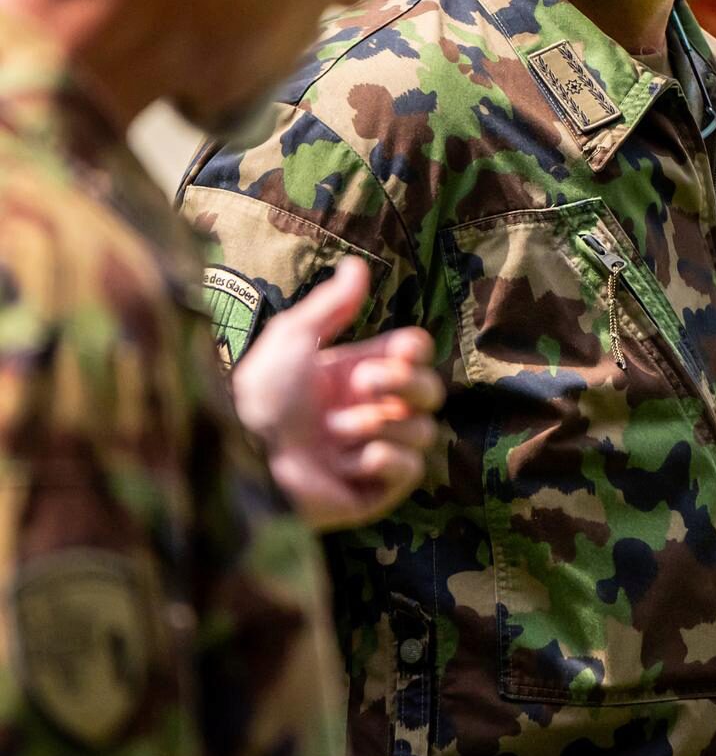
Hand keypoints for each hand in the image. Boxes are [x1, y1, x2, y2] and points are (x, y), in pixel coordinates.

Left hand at [231, 257, 445, 531]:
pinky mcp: (373, 492)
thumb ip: (332, 303)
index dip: (416, 353)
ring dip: (380, 426)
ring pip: (423, 431)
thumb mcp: (294, 338)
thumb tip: (357, 263)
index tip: (401, 351)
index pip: (416, 356)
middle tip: (366, 385)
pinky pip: (411, 470)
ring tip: (335, 432)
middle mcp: (371, 412)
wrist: (242, 455)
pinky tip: (349, 460)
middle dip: (407, 385)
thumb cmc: (260, 394)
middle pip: (432, 392)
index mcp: (358, 375)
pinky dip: (386, 461)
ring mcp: (373, 453)